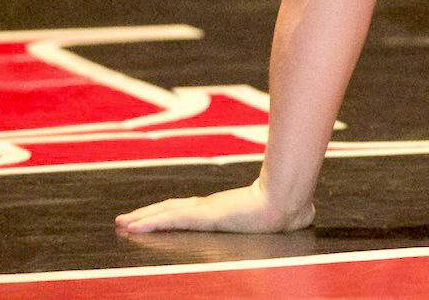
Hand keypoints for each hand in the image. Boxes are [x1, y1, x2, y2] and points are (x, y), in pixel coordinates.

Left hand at [116, 181, 312, 234]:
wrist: (292, 201)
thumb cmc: (293, 209)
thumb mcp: (286, 217)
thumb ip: (289, 216)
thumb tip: (307, 215)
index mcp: (225, 208)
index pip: (190, 209)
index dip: (170, 212)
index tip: (153, 216)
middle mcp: (212, 207)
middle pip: (173, 209)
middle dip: (148, 214)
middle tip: (124, 220)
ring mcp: (208, 210)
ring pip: (167, 213)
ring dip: (142, 219)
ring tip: (121, 223)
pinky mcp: (205, 216)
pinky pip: (171, 220)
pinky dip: (149, 223)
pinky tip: (133, 227)